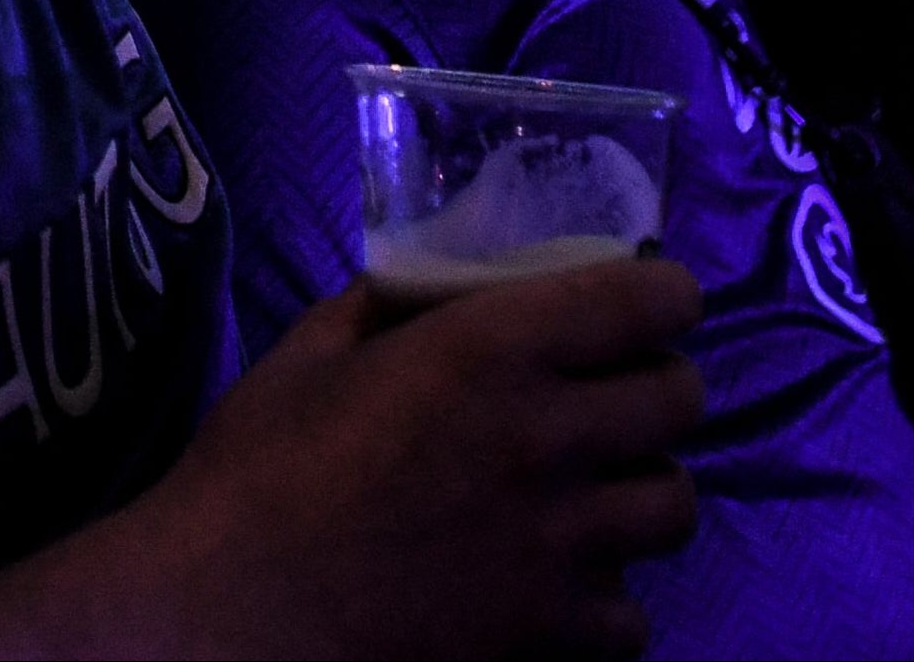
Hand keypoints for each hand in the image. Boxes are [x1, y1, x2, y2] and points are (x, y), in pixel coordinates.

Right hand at [163, 265, 702, 658]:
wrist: (230, 614)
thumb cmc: (254, 472)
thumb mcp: (308, 355)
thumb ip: (384, 308)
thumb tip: (427, 286)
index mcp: (489, 350)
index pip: (648, 302)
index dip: (661, 295)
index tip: (648, 301)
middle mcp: (548, 439)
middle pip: (682, 399)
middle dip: (659, 385)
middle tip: (618, 394)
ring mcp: (563, 545)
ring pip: (676, 505)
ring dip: (641, 488)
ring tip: (595, 494)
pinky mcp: (557, 635)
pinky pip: (635, 612)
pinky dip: (605, 598)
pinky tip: (555, 585)